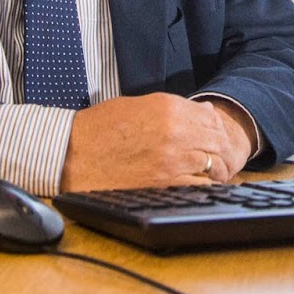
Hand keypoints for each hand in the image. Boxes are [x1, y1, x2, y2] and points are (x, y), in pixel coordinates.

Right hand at [59, 93, 251, 191]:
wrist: (71, 155)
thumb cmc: (101, 129)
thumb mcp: (140, 105)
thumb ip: (176, 108)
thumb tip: (207, 113)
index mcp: (170, 109)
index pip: (213, 120)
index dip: (218, 131)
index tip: (216, 139)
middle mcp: (176, 133)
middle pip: (219, 144)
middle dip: (222, 152)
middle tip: (219, 160)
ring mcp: (172, 161)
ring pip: (216, 167)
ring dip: (217, 171)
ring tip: (211, 175)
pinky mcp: (165, 186)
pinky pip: (200, 188)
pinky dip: (204, 188)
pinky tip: (198, 187)